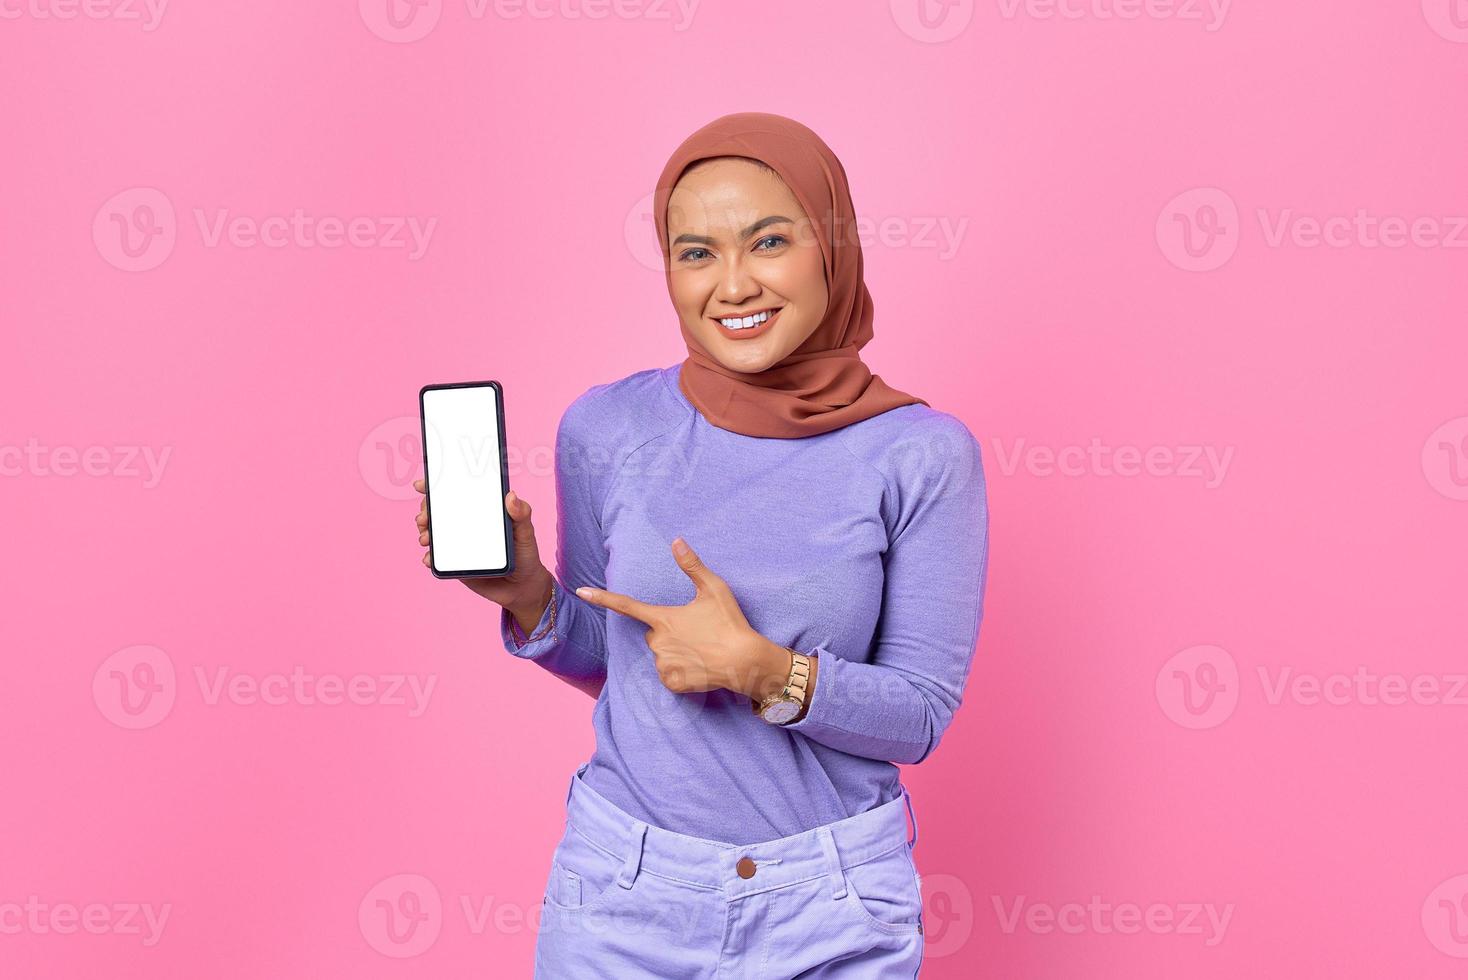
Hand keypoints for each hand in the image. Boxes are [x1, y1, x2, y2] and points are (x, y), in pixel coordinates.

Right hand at [413, 478, 553, 631]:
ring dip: (424, 532)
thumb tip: (511, 496)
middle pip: (440, 511)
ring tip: (426, 538)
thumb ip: (522, 515)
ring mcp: (459, 543)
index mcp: (482, 511)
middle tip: (424, 518)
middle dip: (426, 511)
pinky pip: (438, 558)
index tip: (423, 485)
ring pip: (434, 533)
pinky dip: (430, 556)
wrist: (522, 589)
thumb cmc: (525, 556)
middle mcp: (467, 524)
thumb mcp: (526, 533)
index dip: (437, 486)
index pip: (457, 492)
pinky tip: (429, 558)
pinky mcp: (456, 563)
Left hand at [573, 538, 789, 698]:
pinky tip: (699, 667)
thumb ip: (692, 565)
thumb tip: (676, 540)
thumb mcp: (713, 588)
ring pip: (661, 655)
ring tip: (701, 650)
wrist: (745, 661)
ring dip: (675, 653)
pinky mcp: (672, 683)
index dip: (602, 597)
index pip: (626, 605)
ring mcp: (663, 664)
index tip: (581, 592)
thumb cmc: (729, 622)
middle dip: (668, 633)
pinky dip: (680, 672)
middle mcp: (657, 642)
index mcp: (663, 618)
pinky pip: (669, 675)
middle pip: (653, 634)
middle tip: (695, 633)